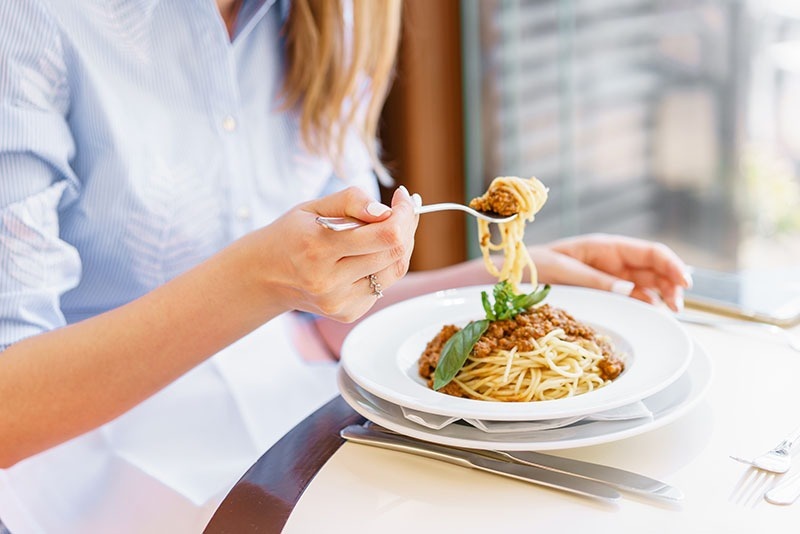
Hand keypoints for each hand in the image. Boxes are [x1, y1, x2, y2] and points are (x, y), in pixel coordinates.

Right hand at [245, 186, 417, 321]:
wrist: (265, 276)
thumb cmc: (291, 235)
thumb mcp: (313, 207)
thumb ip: (351, 201)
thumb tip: (386, 211)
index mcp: (318, 247)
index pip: (385, 235)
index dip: (404, 214)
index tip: (403, 197)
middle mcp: (328, 280)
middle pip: (394, 252)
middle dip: (405, 226)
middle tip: (400, 210)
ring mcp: (339, 302)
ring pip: (395, 271)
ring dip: (401, 246)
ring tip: (389, 229)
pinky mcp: (347, 313)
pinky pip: (383, 286)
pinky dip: (385, 266)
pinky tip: (371, 253)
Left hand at [530, 233, 691, 311]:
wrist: (513, 279)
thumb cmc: (534, 267)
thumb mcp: (562, 270)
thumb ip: (593, 279)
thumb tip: (627, 290)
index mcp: (605, 248)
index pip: (649, 253)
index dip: (671, 265)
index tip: (685, 282)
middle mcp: (613, 262)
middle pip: (655, 271)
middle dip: (671, 284)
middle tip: (678, 306)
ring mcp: (611, 280)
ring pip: (648, 287)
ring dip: (662, 298)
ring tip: (670, 313)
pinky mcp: (605, 296)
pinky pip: (632, 300)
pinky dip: (645, 308)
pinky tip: (652, 318)